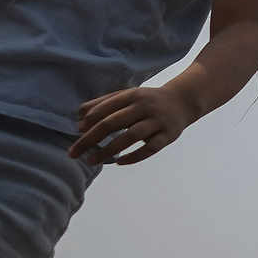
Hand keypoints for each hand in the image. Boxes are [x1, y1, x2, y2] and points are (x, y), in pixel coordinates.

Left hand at [72, 85, 197, 165]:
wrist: (183, 101)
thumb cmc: (147, 101)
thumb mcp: (126, 96)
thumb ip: (102, 104)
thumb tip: (79, 121)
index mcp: (132, 95)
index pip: (104, 110)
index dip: (88, 123)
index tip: (77, 133)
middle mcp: (144, 107)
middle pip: (112, 123)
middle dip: (89, 140)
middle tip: (73, 153)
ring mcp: (158, 121)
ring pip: (130, 136)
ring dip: (108, 150)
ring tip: (91, 161)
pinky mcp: (168, 135)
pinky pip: (150, 148)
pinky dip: (134, 156)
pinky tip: (119, 162)